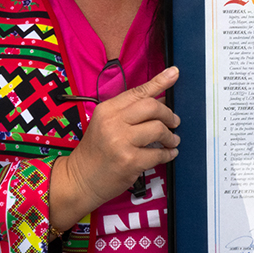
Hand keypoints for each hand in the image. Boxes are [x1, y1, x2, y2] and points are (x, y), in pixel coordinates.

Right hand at [53, 67, 180, 226]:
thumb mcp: (106, 124)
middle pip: (152, 107)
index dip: (160, 82)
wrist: (80, 179)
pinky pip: (158, 153)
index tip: (174, 73)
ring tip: (172, 140)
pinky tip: (168, 154)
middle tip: (174, 122)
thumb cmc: (96, 151)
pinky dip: (168, 154)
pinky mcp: (129, 161)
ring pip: (158, 129)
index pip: (138, 92)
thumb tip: (161, 101)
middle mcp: (113, 122)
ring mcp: (121, 142)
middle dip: (169, 114)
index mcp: (107, 109)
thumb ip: (130, 111)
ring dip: (171, 136)